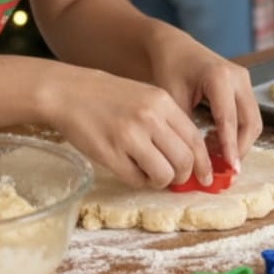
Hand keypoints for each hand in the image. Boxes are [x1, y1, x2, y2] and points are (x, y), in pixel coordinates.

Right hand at [48, 69, 213, 189]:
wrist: (68, 92)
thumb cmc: (108, 96)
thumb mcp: (144, 97)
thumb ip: (167, 121)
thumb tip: (189, 155)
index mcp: (161, 101)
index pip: (195, 139)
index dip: (203, 163)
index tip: (204, 177)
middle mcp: (149, 118)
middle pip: (184, 160)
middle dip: (183, 176)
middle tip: (174, 178)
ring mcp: (129, 136)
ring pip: (163, 174)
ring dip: (161, 181)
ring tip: (151, 174)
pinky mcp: (110, 154)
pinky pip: (137, 180)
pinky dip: (139, 181)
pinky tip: (132, 170)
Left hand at [145, 29, 262, 172]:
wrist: (175, 47)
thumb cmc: (170, 68)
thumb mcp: (172, 98)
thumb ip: (185, 128)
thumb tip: (192, 161)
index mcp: (219, 76)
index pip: (228, 119)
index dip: (230, 147)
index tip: (230, 170)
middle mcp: (238, 77)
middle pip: (250, 122)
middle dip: (240, 149)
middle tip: (223, 169)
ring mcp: (244, 81)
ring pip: (253, 121)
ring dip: (239, 142)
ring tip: (215, 155)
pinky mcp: (244, 86)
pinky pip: (248, 115)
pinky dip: (237, 133)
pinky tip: (216, 141)